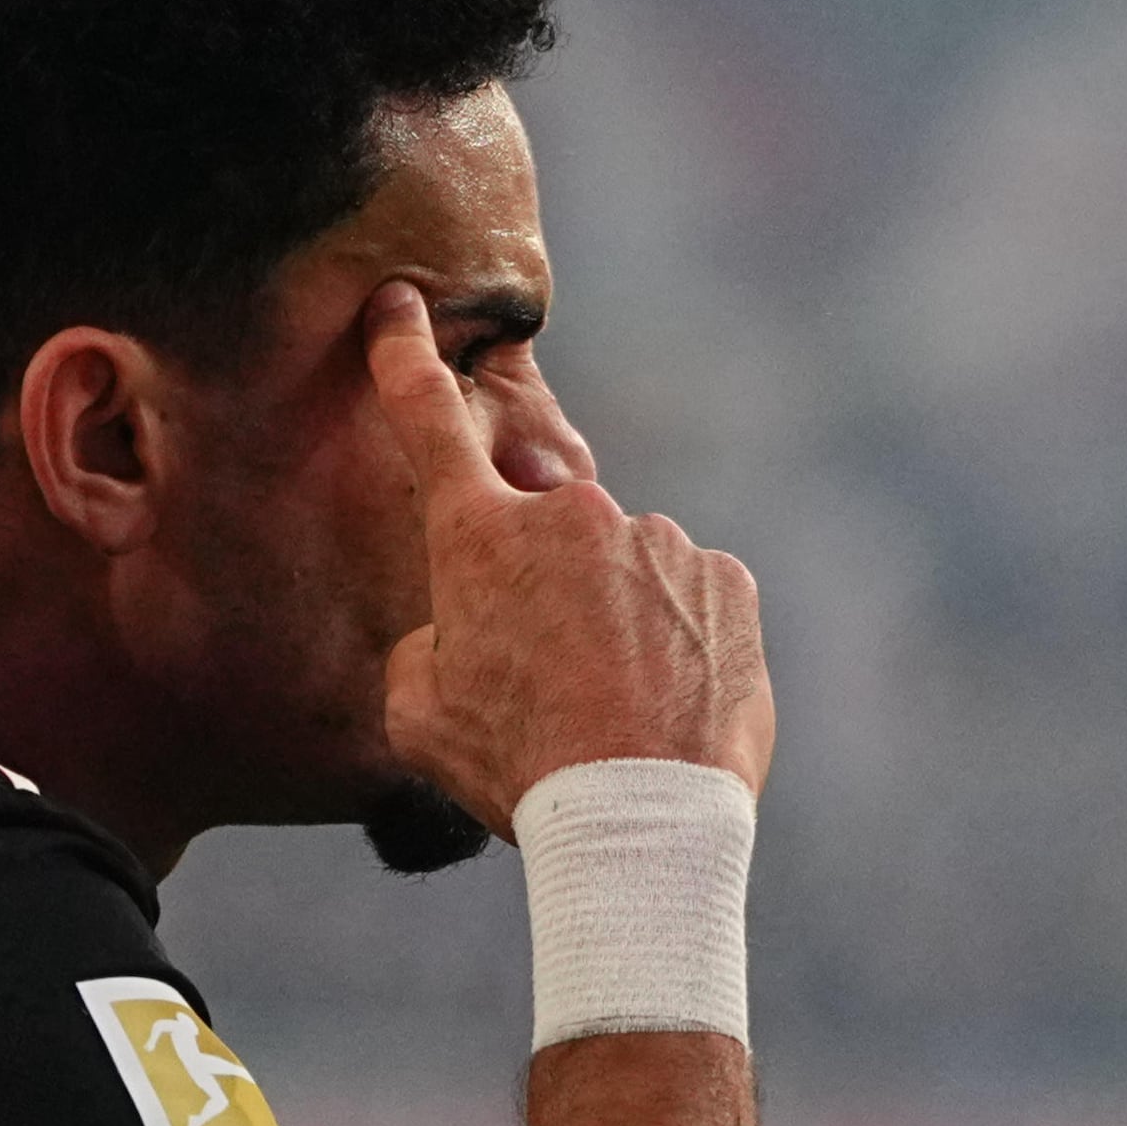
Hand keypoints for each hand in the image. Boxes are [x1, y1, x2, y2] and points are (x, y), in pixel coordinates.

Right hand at [365, 286, 771, 834]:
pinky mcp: (727, 581)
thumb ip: (427, 647)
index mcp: (479, 538)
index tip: (399, 304)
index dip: (405, 359)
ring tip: (613, 709)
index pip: (427, 420)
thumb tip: (456, 632)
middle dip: (544, 589)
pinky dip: (676, 642)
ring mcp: (658, 542)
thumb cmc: (516, 770)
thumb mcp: (419, 716)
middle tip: (547, 679)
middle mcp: (571, 518)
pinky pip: (688, 599)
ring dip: (614, 621)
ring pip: (623, 570)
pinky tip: (666, 703)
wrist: (639, 821)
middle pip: (545, 534)